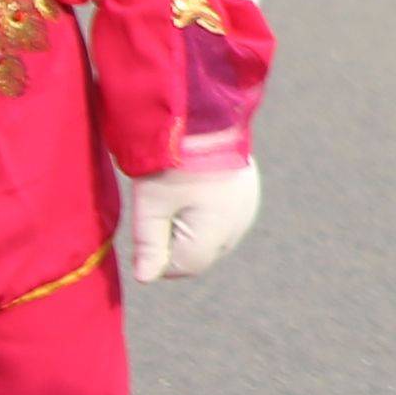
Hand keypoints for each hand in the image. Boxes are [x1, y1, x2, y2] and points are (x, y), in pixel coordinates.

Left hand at [121, 163, 259, 283]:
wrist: (202, 115)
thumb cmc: (171, 162)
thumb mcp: (152, 204)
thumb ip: (149, 245)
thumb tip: (146, 278)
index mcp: (215, 234)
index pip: (182, 267)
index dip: (158, 253)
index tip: (148, 223)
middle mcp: (238, 226)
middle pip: (200, 253)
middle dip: (177, 240)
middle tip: (162, 206)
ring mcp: (248, 209)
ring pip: (213, 236)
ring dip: (193, 226)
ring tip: (179, 193)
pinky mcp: (249, 193)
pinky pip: (225, 217)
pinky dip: (207, 211)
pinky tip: (196, 188)